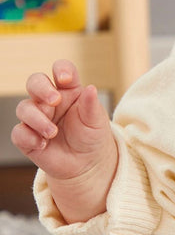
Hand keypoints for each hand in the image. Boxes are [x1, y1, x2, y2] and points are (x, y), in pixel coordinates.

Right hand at [11, 60, 116, 221]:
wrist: (88, 164)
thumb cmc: (92, 137)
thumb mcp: (97, 121)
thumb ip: (91, 105)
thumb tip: (90, 88)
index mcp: (69, 91)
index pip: (62, 70)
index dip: (61, 70)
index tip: (66, 79)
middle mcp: (49, 101)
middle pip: (35, 82)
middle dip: (41, 88)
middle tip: (53, 101)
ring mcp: (36, 117)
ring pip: (24, 108)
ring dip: (37, 119)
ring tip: (52, 133)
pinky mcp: (27, 137)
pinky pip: (19, 132)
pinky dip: (29, 137)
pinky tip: (42, 144)